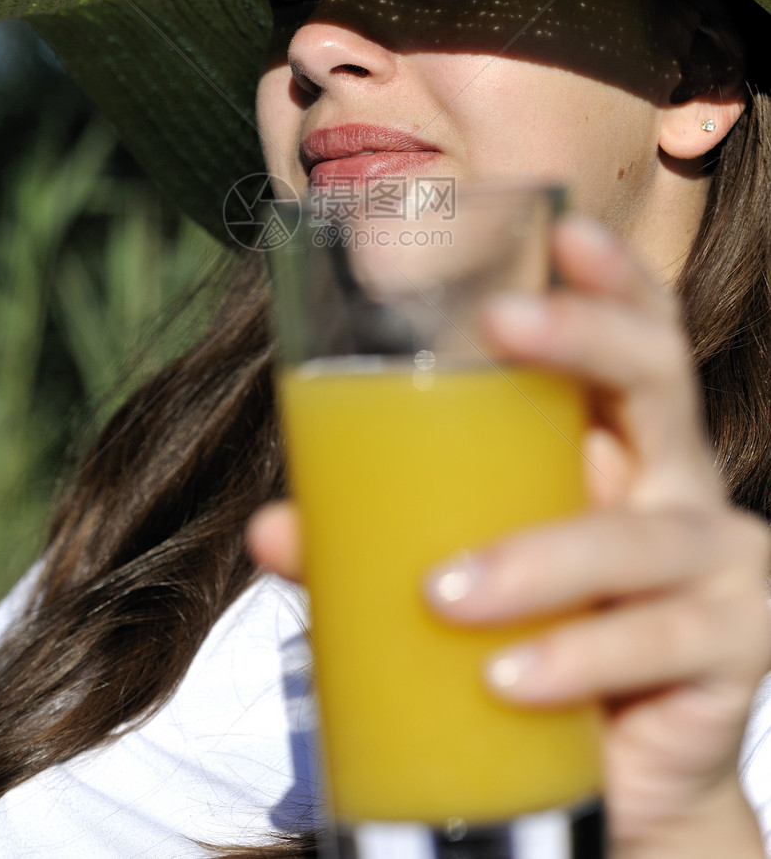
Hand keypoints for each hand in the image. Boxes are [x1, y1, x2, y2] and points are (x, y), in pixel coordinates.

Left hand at [248, 217, 770, 856]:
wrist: (614, 768)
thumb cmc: (532, 631)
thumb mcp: (462, 562)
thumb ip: (374, 537)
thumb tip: (273, 529)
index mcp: (619, 441)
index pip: (635, 334)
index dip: (612, 277)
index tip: (564, 231)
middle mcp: (680, 482)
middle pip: (659, 378)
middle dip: (585, 335)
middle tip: (499, 321)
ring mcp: (722, 563)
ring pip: (641, 534)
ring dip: (538, 557)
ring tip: (443, 593)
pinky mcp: (732, 649)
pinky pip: (659, 641)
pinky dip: (579, 658)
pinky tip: (509, 679)